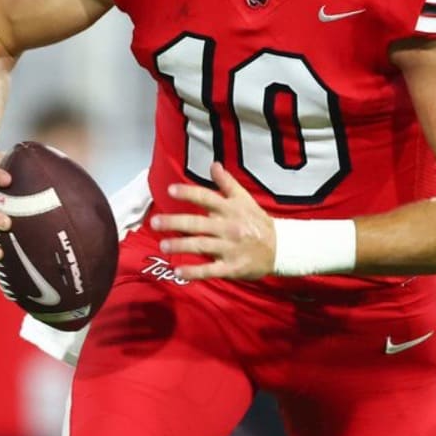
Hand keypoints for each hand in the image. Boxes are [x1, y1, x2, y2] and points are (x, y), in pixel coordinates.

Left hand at [150, 162, 275, 281]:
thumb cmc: (257, 222)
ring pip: (201, 246)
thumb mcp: (245, 200)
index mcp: (231, 209)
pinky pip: (210, 270)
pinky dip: (194, 272)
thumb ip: (227, 183)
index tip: (170, 190)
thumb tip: (213, 164)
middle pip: (198, 224)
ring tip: (163, 245)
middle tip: (155, 222)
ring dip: (180, 246)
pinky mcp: (231, 268)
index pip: (206, 198)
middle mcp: (229, 227)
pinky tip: (178, 272)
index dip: (188, 193)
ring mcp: (230, 248)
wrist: (280, 249)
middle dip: (175, 223)